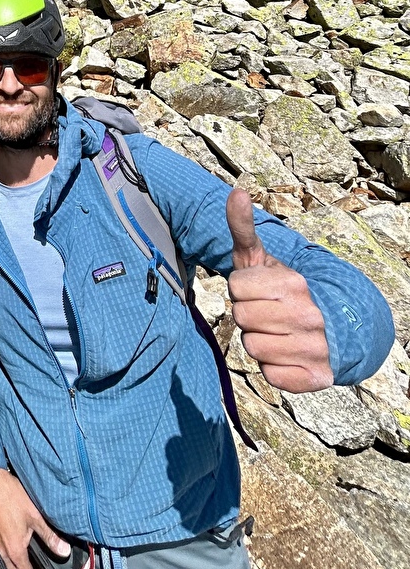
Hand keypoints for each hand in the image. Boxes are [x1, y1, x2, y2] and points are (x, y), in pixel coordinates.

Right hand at [0, 468, 68, 568]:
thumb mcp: (35, 515)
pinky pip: (0, 554)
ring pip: (6, 565)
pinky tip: (15, 549)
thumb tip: (63, 550)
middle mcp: (3, 551)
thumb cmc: (11, 496)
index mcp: (15, 549)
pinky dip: (9, 558)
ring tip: (27, 567)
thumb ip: (49, 535)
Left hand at [226, 188, 332, 393]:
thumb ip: (243, 227)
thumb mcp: (260, 257)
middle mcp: (308, 315)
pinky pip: (270, 375)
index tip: (258, 289)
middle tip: (266, 311)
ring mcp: (314, 347)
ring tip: (276, 331)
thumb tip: (236, 191)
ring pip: (252, 348)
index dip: (241, 289)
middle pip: (241, 317)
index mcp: (293, 282)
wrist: (332, 326)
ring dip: (259, 341)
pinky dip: (273, 367)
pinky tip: (286, 354)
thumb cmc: (282, 289)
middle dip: (247, 314)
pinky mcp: (315, 377)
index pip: (235, 288)